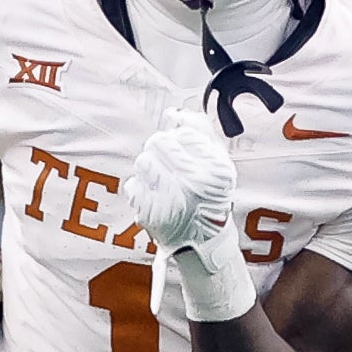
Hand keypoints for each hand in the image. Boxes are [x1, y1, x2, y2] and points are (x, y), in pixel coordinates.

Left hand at [125, 107, 235, 255]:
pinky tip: (154, 196)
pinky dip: (141, 189)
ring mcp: (170, 199)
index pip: (183, 133)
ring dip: (149, 168)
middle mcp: (193, 183)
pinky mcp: (150, 213)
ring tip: (162, 181)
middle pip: (158, 142)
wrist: (202, 239)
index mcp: (214, 168)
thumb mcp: (218, 161)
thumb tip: (175, 113)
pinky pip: (133, 185)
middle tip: (168, 165)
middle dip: (160, 150)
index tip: (183, 152)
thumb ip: (201, 131)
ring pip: (142, 161)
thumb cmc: (210, 196)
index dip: (179, 140)